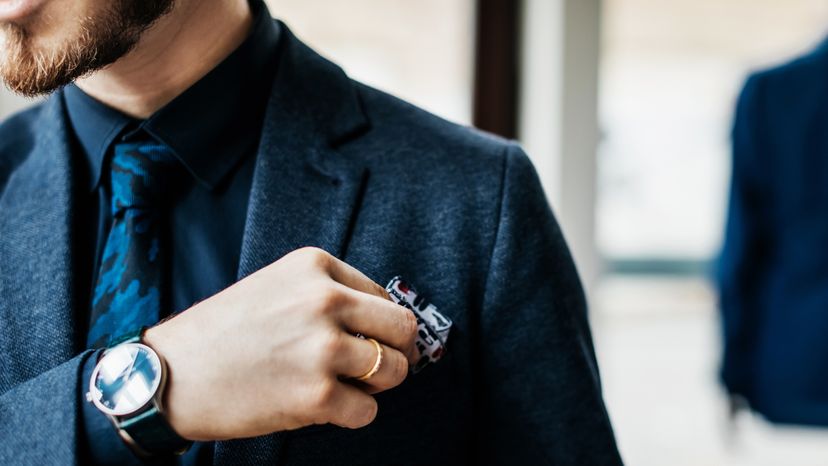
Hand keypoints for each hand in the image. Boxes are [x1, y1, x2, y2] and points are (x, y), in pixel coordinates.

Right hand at [143, 247, 417, 440]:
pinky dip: (353, 414)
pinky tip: (324, 406)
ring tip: (346, 386)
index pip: (383, 296)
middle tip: (377, 367)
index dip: (379, 324)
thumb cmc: (222, 332)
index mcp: (315, 267)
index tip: (368, 339)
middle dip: (396, 352)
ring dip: (377, 385)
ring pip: (395, 370)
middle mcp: (324, 301)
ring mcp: (322, 349)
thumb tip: (385, 324)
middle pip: (402, 329)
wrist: (170, 374)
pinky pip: (369, 410)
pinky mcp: (315, 396)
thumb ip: (328, 294)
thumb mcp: (276, 285)